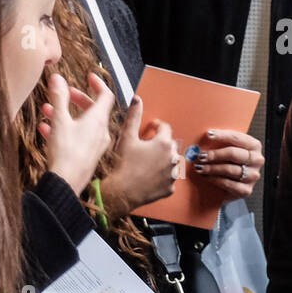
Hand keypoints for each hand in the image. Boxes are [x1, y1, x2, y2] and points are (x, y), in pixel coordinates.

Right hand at [40, 72, 115, 196]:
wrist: (66, 184)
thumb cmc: (66, 153)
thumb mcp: (60, 120)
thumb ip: (59, 97)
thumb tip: (57, 78)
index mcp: (98, 120)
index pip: (106, 95)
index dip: (98, 84)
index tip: (89, 77)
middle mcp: (101, 132)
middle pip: (93, 109)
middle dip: (77, 99)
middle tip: (64, 94)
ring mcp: (95, 145)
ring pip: (82, 124)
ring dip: (66, 114)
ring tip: (48, 110)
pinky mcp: (87, 156)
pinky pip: (78, 138)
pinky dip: (65, 130)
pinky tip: (46, 130)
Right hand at [102, 96, 178, 215]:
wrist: (119, 193)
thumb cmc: (121, 165)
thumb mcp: (126, 137)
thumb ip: (134, 116)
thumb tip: (137, 100)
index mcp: (164, 143)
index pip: (165, 128)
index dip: (156, 126)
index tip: (150, 128)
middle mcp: (172, 158)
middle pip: (170, 145)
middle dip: (160, 143)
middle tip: (146, 146)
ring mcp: (172, 174)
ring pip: (171, 162)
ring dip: (163, 160)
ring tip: (146, 162)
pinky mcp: (169, 188)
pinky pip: (168, 179)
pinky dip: (162, 176)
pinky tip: (149, 176)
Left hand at [191, 129, 262, 202]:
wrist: (229, 187)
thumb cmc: (227, 163)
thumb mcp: (226, 150)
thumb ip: (220, 143)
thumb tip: (205, 137)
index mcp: (254, 146)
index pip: (237, 138)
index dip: (221, 135)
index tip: (208, 134)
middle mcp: (257, 160)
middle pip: (233, 154)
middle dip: (215, 154)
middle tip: (201, 155)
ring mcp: (253, 176)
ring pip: (230, 169)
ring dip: (212, 168)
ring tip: (199, 167)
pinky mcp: (246, 190)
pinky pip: (228, 183)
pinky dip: (214, 179)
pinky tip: (206, 177)